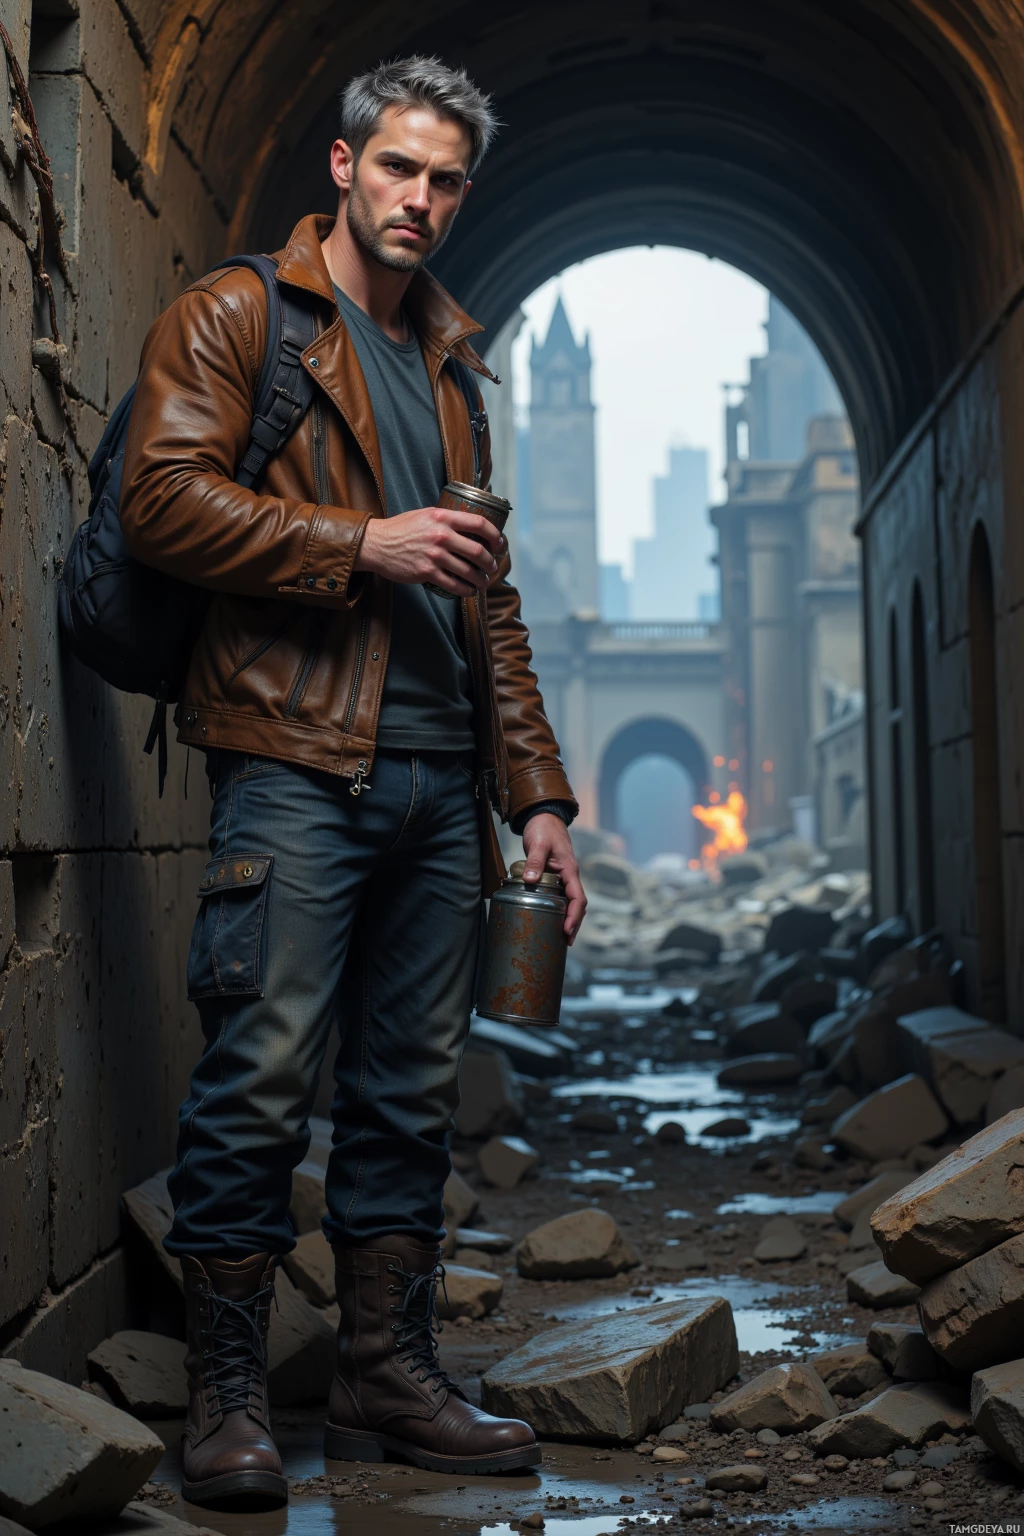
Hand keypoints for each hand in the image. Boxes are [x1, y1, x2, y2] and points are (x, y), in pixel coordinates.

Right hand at [355, 505, 504, 595]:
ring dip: (481, 579)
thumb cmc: (400, 528)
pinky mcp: (427, 572)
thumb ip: (445, 519)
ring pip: (468, 571)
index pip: (478, 523)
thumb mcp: (424, 514)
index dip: (495, 535)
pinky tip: (470, 591)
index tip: (500, 544)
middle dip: (490, 562)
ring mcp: (434, 555)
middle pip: (478, 551)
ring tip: (483, 581)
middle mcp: (441, 535)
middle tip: (493, 567)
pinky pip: (454, 584)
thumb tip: (467, 527)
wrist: (376, 544)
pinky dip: (466, 590)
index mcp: (442, 517)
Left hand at [521, 814, 586, 943]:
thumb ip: (534, 861)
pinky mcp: (556, 876)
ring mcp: (564, 876)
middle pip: (578, 904)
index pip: (578, 897)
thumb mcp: (538, 844)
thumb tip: (530, 880)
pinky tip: (553, 918)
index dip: (574, 915)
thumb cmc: (543, 829)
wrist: (543, 817)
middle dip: (574, 923)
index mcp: (570, 870)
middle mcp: (570, 875)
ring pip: (571, 901)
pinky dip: (560, 909)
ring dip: (569, 918)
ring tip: (562, 936)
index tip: (567, 929)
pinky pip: (562, 896)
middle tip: (566, 941)